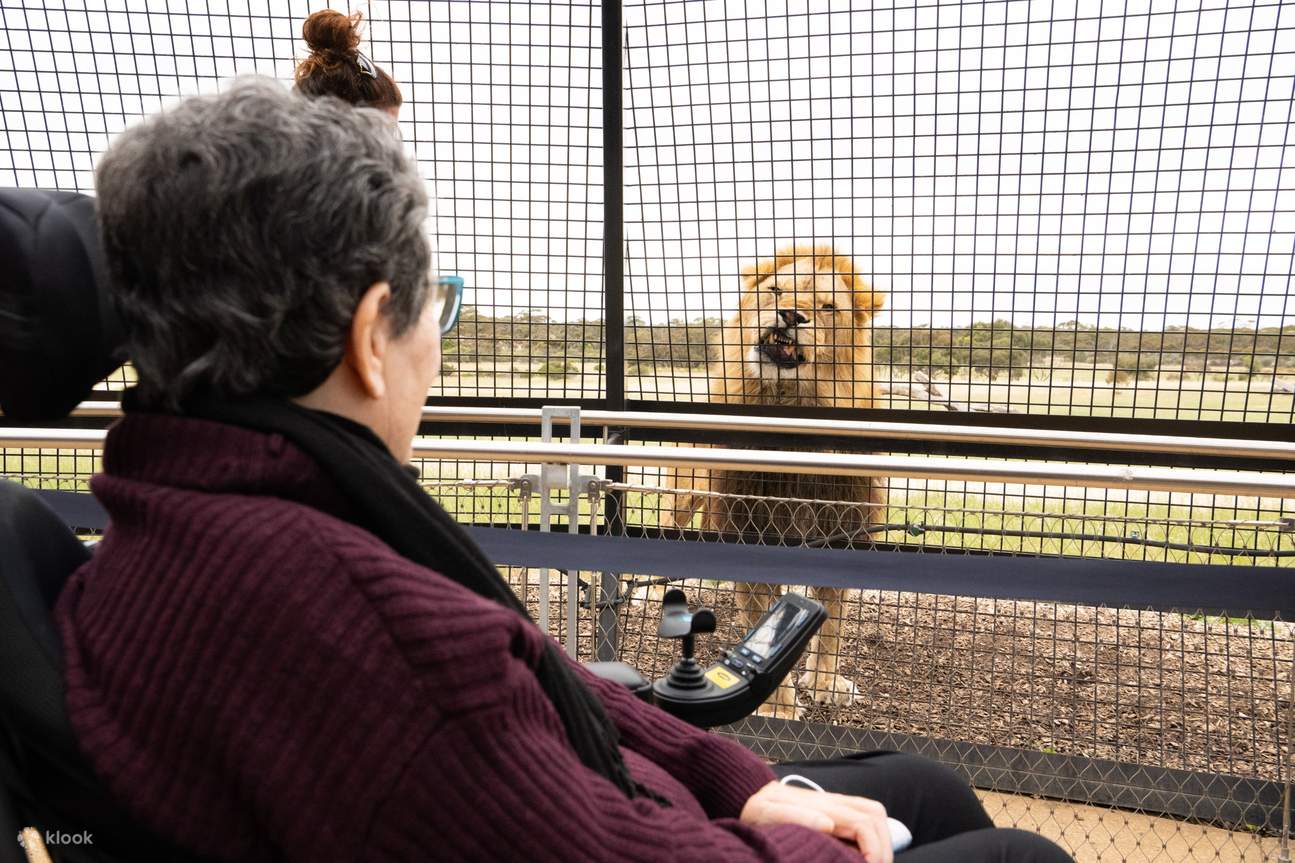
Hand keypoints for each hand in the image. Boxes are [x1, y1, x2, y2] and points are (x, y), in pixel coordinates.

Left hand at [740, 781, 893, 862]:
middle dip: (884, 847)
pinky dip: (871, 837)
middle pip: (876, 817)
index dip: (874, 849)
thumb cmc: (758, 809)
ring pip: (874, 815)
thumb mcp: (768, 812)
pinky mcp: (835, 811)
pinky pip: (863, 819)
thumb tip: (828, 824)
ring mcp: (837, 805)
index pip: (865, 823)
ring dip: (881, 841)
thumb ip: (797, 815)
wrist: (749, 796)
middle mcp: (835, 802)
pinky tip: (863, 855)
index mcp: (824, 804)